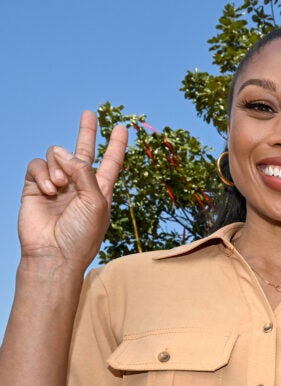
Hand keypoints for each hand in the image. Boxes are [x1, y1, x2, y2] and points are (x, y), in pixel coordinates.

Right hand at [20, 110, 127, 268]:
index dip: (117, 145)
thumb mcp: (96, 202)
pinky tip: (48, 189)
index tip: (122, 128)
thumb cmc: (81, 234)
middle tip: (90, 113)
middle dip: (86, 132)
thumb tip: (64, 152)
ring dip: (59, 167)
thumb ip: (85, 173)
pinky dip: (43, 173)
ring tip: (60, 187)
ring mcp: (57, 184)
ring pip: (56, 155)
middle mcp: (79, 184)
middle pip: (84, 151)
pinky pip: (37, 165)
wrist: (53, 254)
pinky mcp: (34, 187)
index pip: (111, 162)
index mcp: (100, 190)